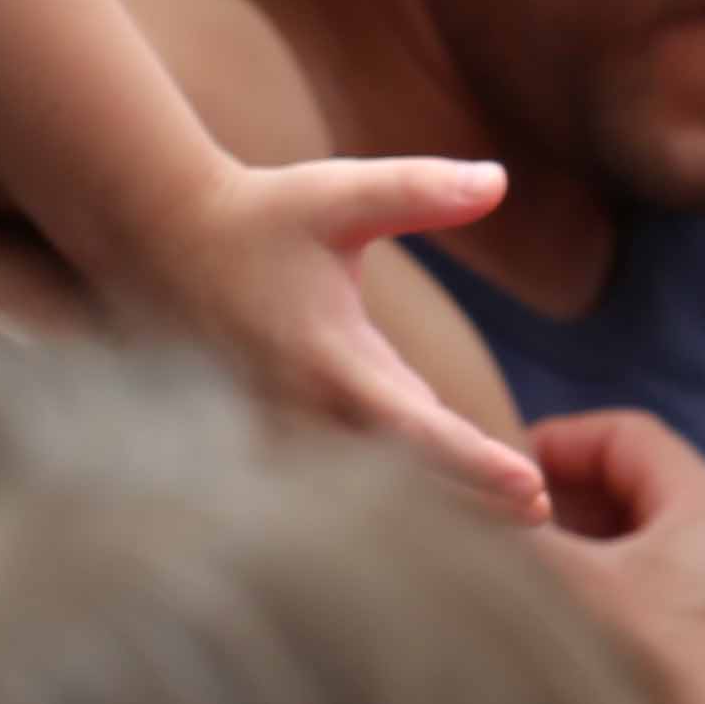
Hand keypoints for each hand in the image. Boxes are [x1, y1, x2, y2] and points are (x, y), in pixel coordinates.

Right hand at [132, 151, 548, 518]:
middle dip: (472, 503)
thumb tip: (500, 178)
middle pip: (400, 482)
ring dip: (428, 506)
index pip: (418, 432)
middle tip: (544, 517)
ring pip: (361, 491)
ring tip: (505, 525)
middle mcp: (303, 412)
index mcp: (332, 363)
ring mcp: (279, 432)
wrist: (160, 238)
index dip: (477, 466)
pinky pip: (329, 477)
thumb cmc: (261, 214)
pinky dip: (380, 493)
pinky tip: (433, 506)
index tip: (535, 491)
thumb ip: (421, 189)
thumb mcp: (343, 194)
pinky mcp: (266, 434)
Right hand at [528, 408, 704, 703]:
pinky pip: (689, 624)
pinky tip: (582, 661)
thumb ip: (502, 534)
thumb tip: (440, 494)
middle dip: (572, 509)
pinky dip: (634, 619)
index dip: (556, 439)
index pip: (628, 435)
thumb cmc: (647, 694)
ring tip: (534, 596)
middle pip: (649, 500)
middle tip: (506, 532)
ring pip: (667, 567)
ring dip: (600, 568)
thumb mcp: (559, 594)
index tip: (500, 466)